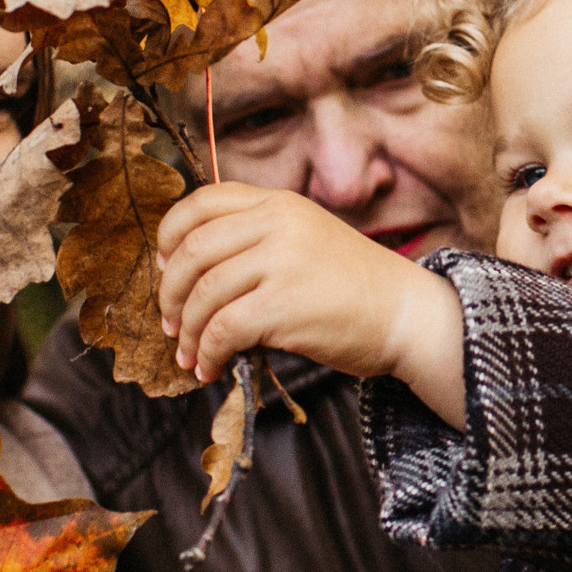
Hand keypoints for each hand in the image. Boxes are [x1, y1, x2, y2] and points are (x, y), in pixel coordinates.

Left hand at [156, 184, 464, 419]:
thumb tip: (191, 268)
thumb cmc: (354, 287)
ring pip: (204, 294)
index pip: (202, 203)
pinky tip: (211, 368)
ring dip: (188, 332)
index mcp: (278, 203)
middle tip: (171, 322)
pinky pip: (223, 329)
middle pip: (191, 251)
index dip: (170, 235)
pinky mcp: (284, 305)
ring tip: (191, 355)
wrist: (407, 314)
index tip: (165, 266)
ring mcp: (281, 262)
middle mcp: (277, 224)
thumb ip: (258, 239)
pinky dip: (208, 353)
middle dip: (171, 293)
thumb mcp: (306, 238)